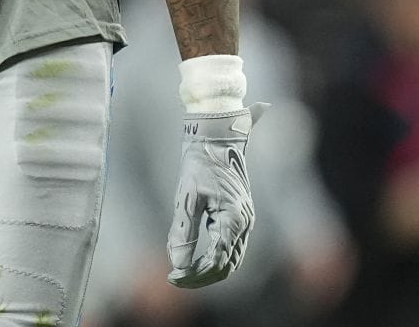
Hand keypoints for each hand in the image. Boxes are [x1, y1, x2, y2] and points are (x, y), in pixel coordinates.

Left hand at [167, 103, 267, 287]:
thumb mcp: (186, 197)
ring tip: (183, 272)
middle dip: (201, 276)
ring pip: (231, 259)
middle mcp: (244, 224)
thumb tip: (178, 263)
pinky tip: (195, 258)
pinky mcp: (240, 218)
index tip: (172, 277)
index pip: (216, 261)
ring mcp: (245, 222)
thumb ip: (183, 231)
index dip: (194, 274)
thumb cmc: (199, 164)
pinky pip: (231, 247)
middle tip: (175, 279)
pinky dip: (215, 258)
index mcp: (233, 219)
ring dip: (208, 269)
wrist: (215, 140)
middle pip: (226, 265)